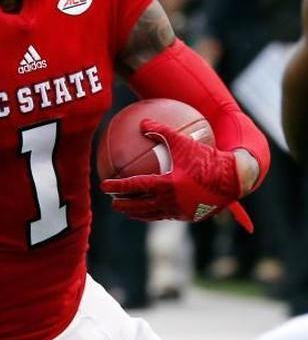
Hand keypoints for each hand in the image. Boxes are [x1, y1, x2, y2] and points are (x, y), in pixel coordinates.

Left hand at [101, 119, 253, 231]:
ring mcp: (181, 211)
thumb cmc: (207, 156)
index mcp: (166, 184)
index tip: (104, 185)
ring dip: (138, 213)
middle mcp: (171, 201)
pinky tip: (153, 210)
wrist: (235, 178)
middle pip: (140, 206)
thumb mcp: (183, 141)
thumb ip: (161, 131)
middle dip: (124, 206)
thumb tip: (142, 123)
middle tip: (112, 203)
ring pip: (153, 215)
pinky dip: (156, 214)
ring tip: (128, 211)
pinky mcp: (191, 216)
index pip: (134, 186)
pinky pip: (168, 216)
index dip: (117, 186)